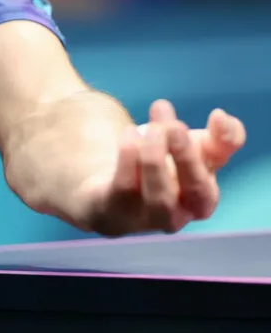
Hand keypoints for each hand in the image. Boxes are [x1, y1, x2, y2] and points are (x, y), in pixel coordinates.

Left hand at [75, 100, 245, 236]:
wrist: (106, 187)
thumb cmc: (157, 166)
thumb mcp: (186, 147)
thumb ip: (212, 136)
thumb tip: (222, 117)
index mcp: (203, 195)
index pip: (221, 174)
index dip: (224, 145)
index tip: (215, 115)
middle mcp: (181, 213)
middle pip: (196, 190)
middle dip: (187, 155)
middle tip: (175, 126)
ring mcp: (147, 218)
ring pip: (160, 197)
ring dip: (156, 159)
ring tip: (150, 129)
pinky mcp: (114, 212)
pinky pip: (124, 189)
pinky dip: (129, 159)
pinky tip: (129, 133)